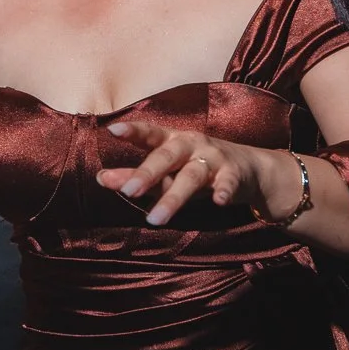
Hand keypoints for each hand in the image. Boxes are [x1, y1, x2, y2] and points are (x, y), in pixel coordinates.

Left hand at [97, 121, 283, 225]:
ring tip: (155, 219)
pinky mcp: (234, 174)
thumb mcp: (167, 171)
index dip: (133, 131)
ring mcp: (213, 158)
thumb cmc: (197, 168)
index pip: (150, 134)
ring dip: (174, 197)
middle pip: (167, 156)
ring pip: (191, 176)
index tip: (113, 130)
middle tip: (128, 192)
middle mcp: (191, 145)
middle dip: (147, 173)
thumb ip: (135, 175)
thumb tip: (100, 179)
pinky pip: (228, 183)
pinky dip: (224, 191)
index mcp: (171, 140)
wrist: (248, 169)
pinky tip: (218, 202)